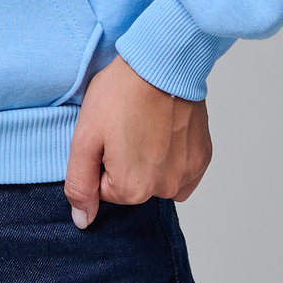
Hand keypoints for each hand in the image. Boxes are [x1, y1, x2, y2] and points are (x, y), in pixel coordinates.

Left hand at [64, 54, 211, 227]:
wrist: (162, 62)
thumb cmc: (121, 93)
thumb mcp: (85, 136)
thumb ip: (80, 184)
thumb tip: (82, 221)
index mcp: (132, 189)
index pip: (104, 188)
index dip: (101, 158)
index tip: (107, 132)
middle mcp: (164, 189)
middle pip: (132, 185)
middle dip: (124, 160)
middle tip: (124, 124)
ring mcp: (187, 174)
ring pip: (156, 178)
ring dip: (149, 158)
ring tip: (145, 123)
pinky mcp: (202, 158)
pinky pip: (180, 170)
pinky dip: (172, 156)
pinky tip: (165, 129)